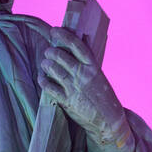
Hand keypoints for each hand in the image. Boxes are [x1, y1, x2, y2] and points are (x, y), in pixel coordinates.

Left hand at [38, 24, 128, 149]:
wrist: (109, 121)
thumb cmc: (104, 97)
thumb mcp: (99, 78)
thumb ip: (87, 66)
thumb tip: (74, 53)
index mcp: (93, 67)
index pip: (77, 46)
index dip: (64, 36)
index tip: (55, 30)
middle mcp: (83, 75)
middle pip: (61, 57)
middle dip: (51, 51)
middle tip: (48, 51)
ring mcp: (74, 88)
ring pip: (54, 70)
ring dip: (46, 64)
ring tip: (45, 63)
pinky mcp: (67, 101)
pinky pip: (50, 87)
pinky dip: (43, 80)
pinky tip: (42, 77)